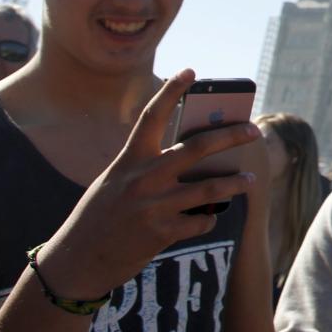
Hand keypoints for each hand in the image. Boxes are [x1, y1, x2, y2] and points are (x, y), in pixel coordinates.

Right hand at [33, 70, 259, 300]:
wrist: (78, 261)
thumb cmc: (100, 216)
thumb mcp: (115, 183)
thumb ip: (148, 169)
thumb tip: (196, 162)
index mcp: (129, 160)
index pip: (152, 116)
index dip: (171, 91)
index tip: (191, 71)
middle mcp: (143, 178)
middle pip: (197, 148)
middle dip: (231, 137)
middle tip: (253, 131)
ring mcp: (154, 206)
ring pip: (210, 188)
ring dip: (234, 184)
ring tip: (249, 180)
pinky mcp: (162, 233)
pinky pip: (201, 220)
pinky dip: (208, 218)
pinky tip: (207, 218)